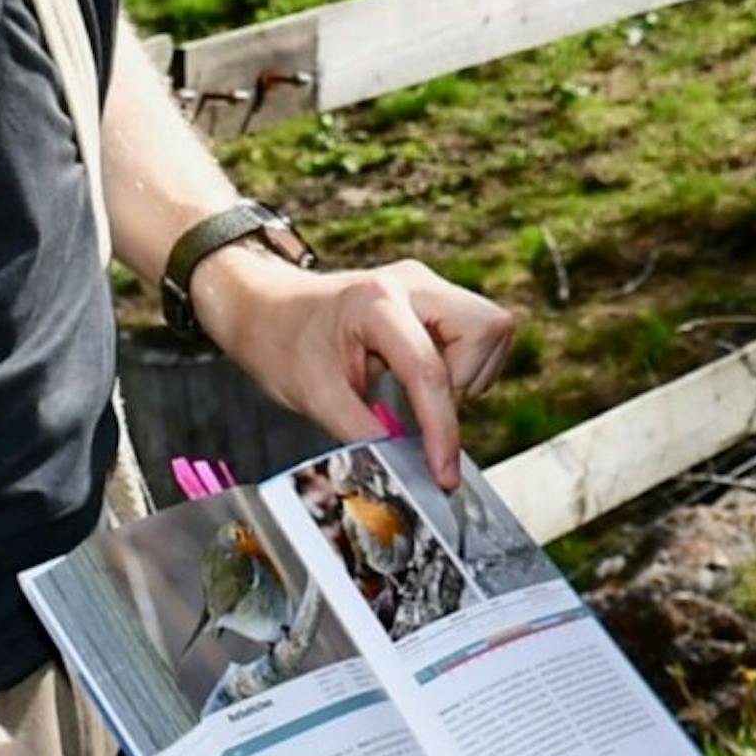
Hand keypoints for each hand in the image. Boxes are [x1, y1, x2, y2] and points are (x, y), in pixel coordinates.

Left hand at [196, 251, 519, 489]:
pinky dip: (459, 367)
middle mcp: (411, 283)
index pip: (429, 369)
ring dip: (463, 376)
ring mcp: (426, 285)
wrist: (265, 307)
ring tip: (411, 390)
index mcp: (374, 301)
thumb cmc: (282, 342)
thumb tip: (407, 471)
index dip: (441, 429)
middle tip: (419, 406)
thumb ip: (363, 434)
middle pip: (486, 329)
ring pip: (489, 332)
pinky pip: (478, 335)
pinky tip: (417, 376)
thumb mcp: (313, 396)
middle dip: (465, 381)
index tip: (443, 473)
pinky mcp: (434, 298)